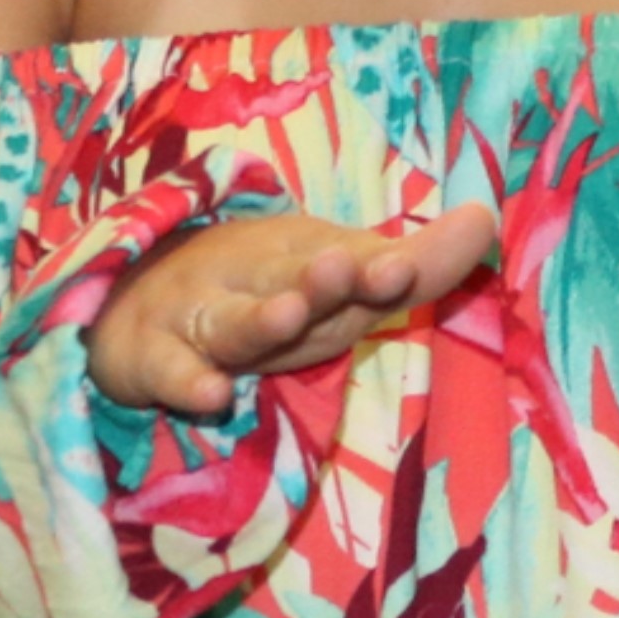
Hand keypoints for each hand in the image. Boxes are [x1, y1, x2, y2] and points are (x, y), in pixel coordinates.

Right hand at [83, 203, 499, 418]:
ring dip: (261, 318)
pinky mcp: (153, 358)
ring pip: (235, 321)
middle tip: (347, 266)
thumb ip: (412, 265)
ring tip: (287, 313)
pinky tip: (210, 396)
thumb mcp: (336, 280)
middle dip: (324, 277)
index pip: (355, 263)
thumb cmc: (260, 289)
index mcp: (309, 259)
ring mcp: (203, 317)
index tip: (408, 267)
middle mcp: (259, 281)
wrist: (132, 298)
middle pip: (295, 280)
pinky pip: (170, 371)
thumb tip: (486, 221)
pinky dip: (187, 382)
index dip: (383, 267)